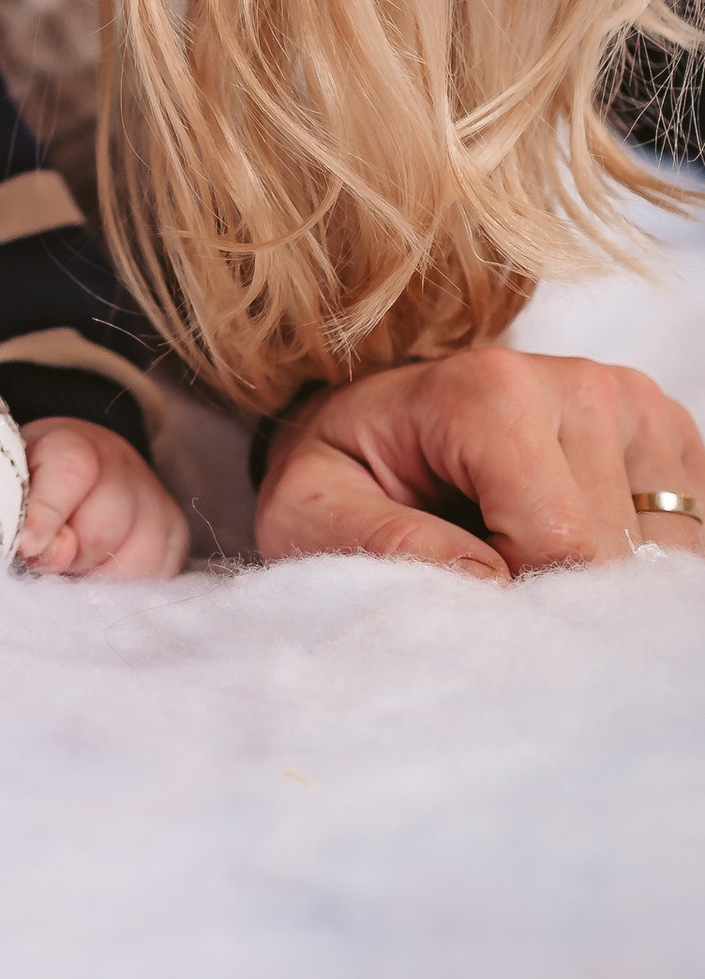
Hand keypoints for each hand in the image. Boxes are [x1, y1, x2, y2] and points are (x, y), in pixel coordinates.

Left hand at [17, 414, 190, 577]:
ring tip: (75, 569)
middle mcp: (124, 466)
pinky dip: (123, 589)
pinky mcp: (176, 534)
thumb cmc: (34, 483)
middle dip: (70, 556)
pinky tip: (100, 575)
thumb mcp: (13, 486)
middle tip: (47, 560)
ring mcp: (156, 500)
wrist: (80, 471)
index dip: (47, 512)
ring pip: (134, 561)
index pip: (70, 471)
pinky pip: (156, 578)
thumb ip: (18, 514)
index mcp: (73, 443)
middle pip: (102, 528)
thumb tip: (39, 550)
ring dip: (97, 577)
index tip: (27, 546)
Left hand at [256, 349, 704, 581]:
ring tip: (524, 553)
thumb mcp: (310, 512)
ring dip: (600, 579)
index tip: (467, 591)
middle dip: (556, 592)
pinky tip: (573, 551)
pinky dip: (637, 564)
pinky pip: (687, 535)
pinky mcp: (665, 434)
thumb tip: (484, 580)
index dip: (518, 596)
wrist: (374, 426)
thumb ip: (379, 546)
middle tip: (490, 574)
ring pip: (663, 548)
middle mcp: (575, 381)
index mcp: (489, 389)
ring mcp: (632, 402)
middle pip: (615, 550)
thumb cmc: (343, 473)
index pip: (562, 541)